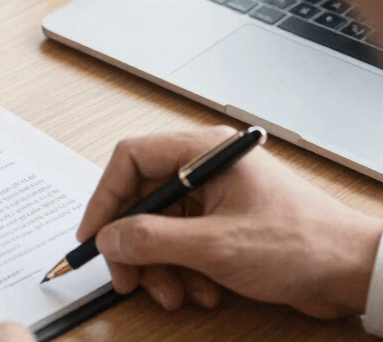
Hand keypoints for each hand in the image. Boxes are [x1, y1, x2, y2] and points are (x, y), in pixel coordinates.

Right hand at [78, 126, 382, 317]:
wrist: (352, 272)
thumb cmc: (302, 244)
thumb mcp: (212, 245)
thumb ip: (150, 239)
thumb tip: (108, 239)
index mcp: (204, 152)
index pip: (131, 159)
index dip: (104, 199)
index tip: (94, 235)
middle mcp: (206, 169)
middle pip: (142, 200)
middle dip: (134, 246)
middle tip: (129, 278)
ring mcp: (216, 197)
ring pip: (159, 229)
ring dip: (161, 267)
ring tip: (176, 294)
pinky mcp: (224, 224)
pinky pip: (182, 245)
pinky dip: (184, 272)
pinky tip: (203, 291)